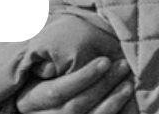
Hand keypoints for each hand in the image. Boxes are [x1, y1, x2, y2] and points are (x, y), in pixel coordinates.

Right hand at [14, 56, 132, 113]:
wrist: (46, 103)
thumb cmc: (41, 77)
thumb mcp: (36, 70)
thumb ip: (48, 63)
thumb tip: (63, 50)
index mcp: (29, 100)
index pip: (56, 92)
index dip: (83, 78)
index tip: (105, 60)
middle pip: (74, 107)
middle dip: (101, 86)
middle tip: (123, 65)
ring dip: (112, 102)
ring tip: (129, 83)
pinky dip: (114, 113)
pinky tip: (125, 100)